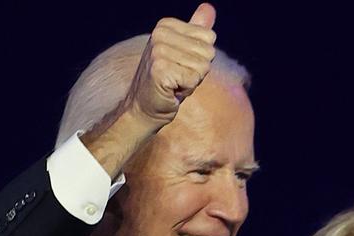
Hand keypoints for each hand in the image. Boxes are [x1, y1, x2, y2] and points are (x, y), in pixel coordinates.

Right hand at [81, 3, 216, 176]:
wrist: (144, 108)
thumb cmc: (168, 82)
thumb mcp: (185, 53)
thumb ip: (196, 30)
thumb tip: (209, 7)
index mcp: (165, 25)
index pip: (209, 38)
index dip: (200, 58)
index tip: (181, 65)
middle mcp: (160, 34)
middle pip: (208, 52)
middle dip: (197, 71)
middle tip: (177, 77)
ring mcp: (158, 51)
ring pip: (202, 67)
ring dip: (191, 81)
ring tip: (174, 83)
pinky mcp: (160, 69)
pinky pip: (193, 80)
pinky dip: (186, 90)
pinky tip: (171, 90)